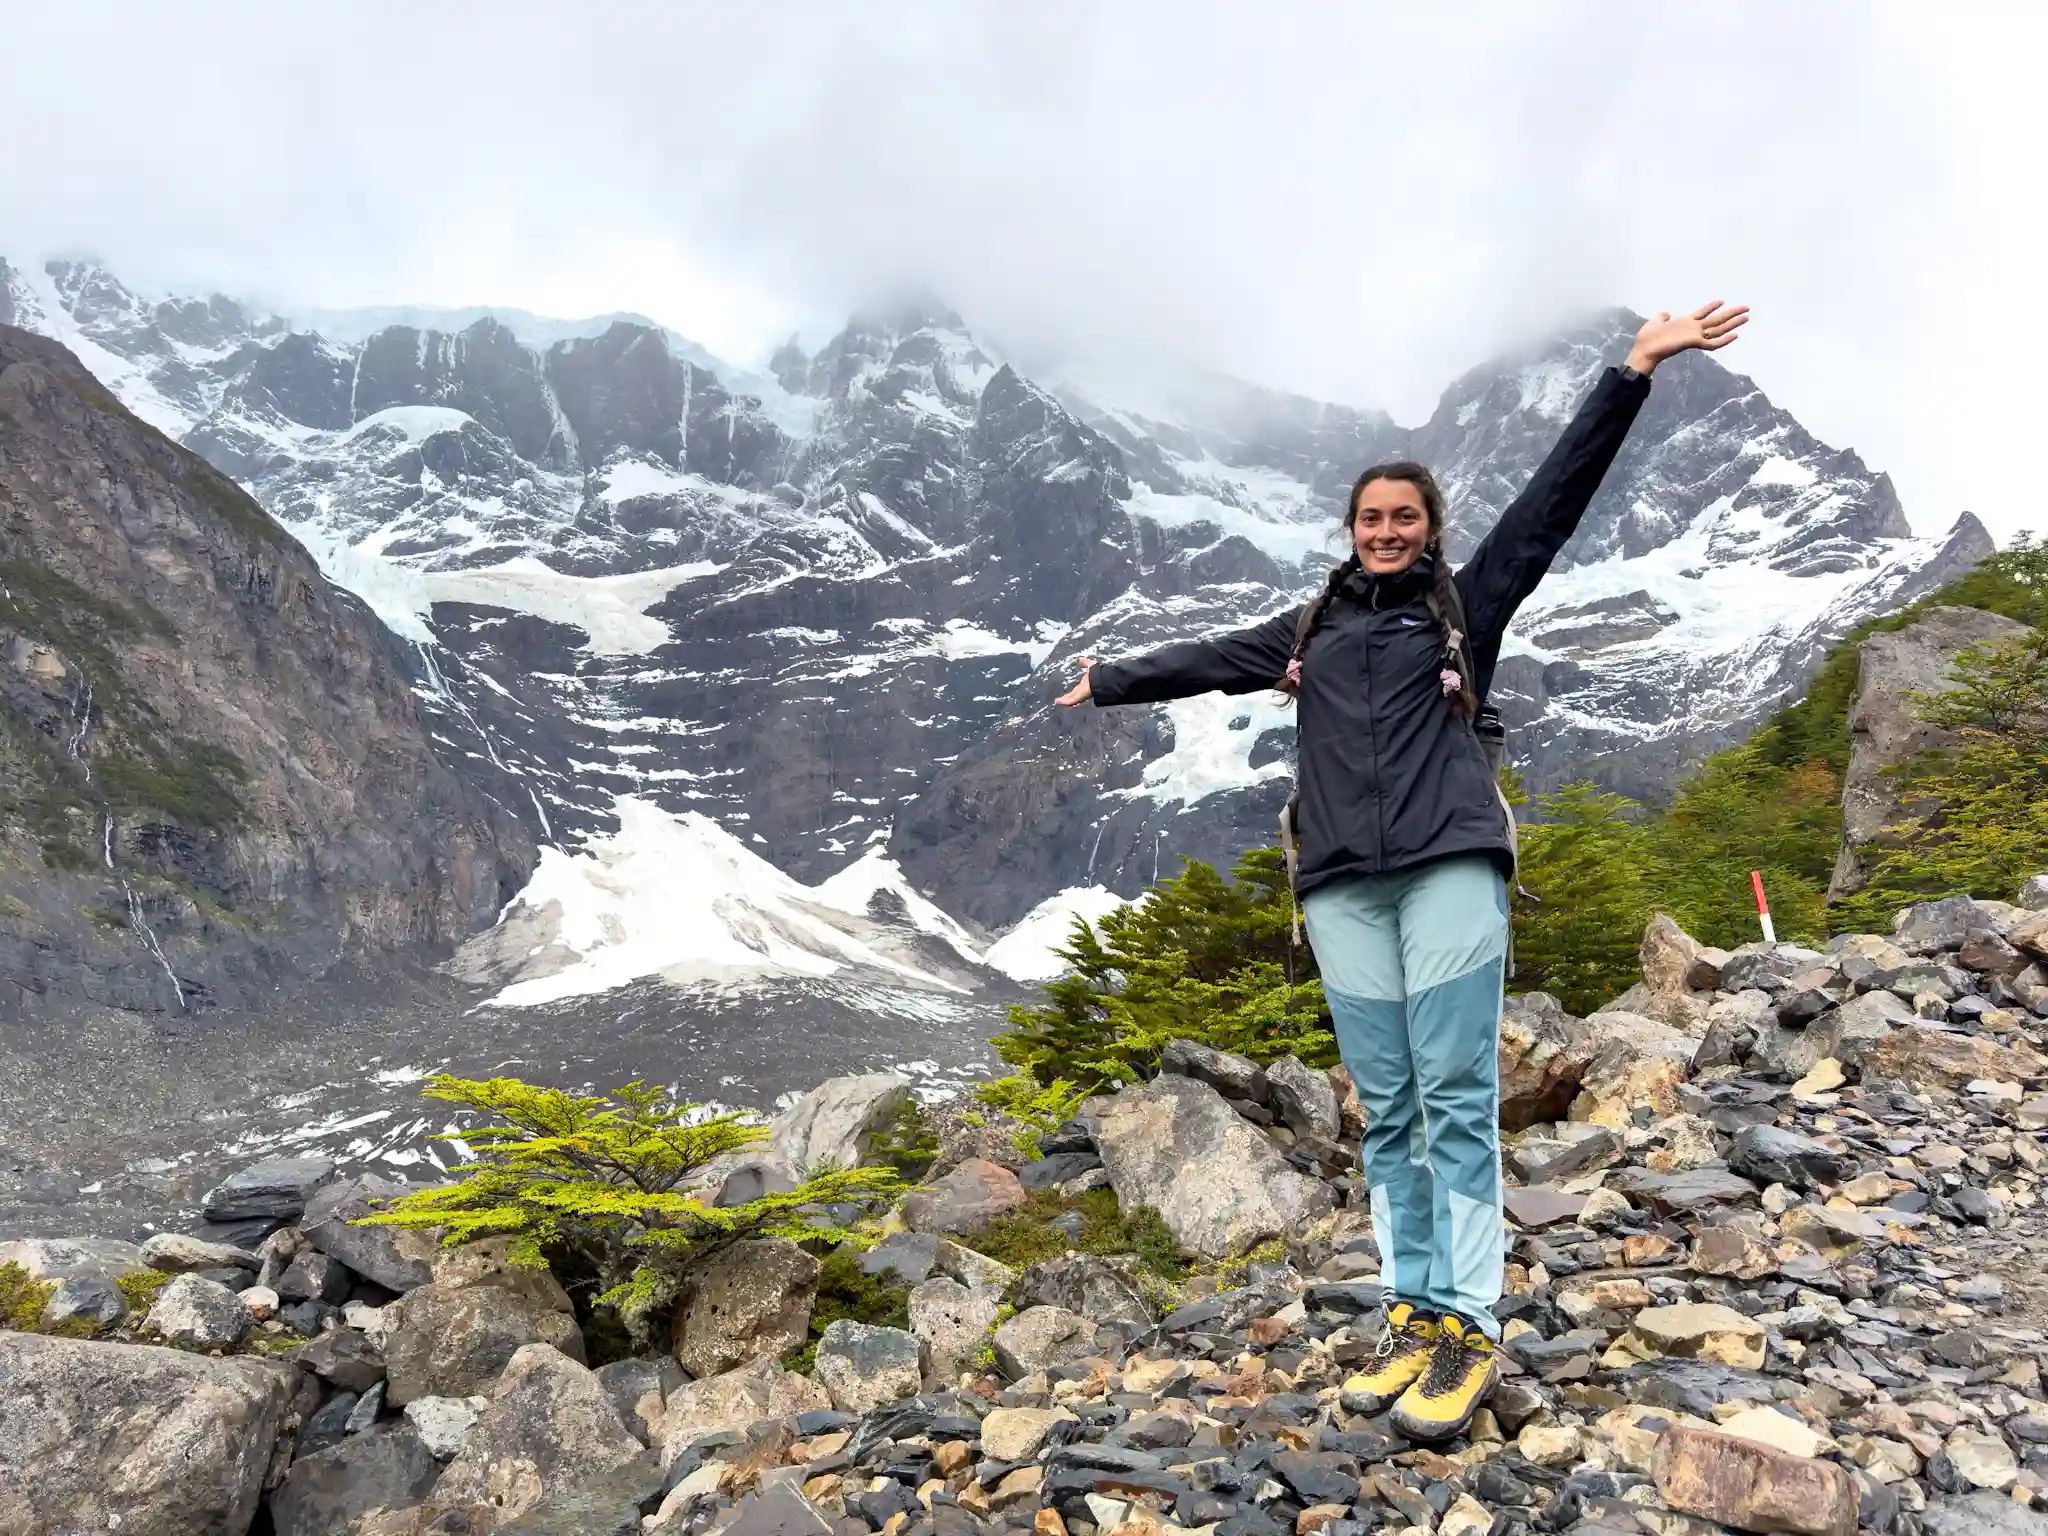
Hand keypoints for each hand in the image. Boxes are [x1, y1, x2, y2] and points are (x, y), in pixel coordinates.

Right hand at [1055, 657, 1096, 706]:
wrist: (1102, 679)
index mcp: (1086, 683)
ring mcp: (1081, 694)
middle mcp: (1083, 689)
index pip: (1077, 688)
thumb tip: (1079, 660)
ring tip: (1057, 701)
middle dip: (1066, 697)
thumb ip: (1085, 662)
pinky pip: (1071, 700)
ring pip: (1071, 698)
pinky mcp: (1079, 696)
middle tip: (1059, 700)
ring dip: (1064, 700)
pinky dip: (1065, 701)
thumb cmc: (1098, 673)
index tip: (1068, 692)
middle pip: (1073, 695)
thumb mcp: (1090, 665)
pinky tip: (1058, 701)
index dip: (1072, 691)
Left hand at [1625, 301, 1748, 373]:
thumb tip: (1666, 313)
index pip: (1702, 313)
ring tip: (1746, 317)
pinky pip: (1712, 343)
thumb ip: (1662, 317)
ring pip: (1718, 329)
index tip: (1722, 301)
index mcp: (1685, 322)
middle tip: (1746, 308)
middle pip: (1716, 320)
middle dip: (1731, 314)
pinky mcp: (1694, 342)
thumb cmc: (1648, 338)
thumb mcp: (1655, 322)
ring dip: (1733, 323)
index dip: (1711, 307)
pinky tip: (1735, 335)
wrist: (1644, 351)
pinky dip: (1724, 340)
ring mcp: (1694, 335)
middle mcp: (1693, 329)